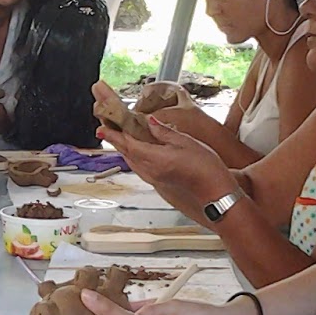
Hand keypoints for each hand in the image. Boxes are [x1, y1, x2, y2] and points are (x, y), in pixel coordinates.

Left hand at [90, 87, 231, 217]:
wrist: (215, 193)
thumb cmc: (205, 168)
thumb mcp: (185, 142)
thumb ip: (164, 132)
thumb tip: (149, 122)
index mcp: (154, 159)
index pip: (127, 144)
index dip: (113, 134)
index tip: (100, 126)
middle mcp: (149, 171)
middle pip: (125, 152)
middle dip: (114, 138)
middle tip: (104, 126)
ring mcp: (153, 178)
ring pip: (131, 159)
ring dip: (123, 147)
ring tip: (116, 134)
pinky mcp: (158, 181)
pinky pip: (139, 166)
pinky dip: (133, 155)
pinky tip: (134, 149)